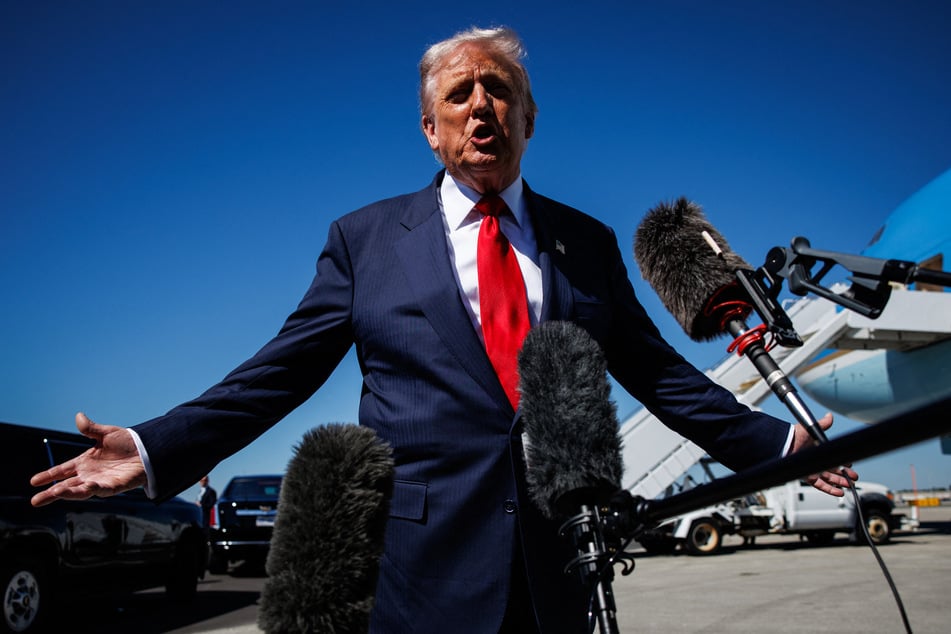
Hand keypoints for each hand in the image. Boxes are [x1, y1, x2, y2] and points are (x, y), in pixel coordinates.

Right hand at [30, 412, 146, 506]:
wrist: (149, 449)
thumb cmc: (128, 442)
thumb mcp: (106, 433)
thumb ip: (91, 428)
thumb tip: (78, 416)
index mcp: (85, 462)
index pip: (62, 471)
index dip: (48, 476)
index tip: (33, 481)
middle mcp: (89, 474)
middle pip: (66, 486)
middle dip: (51, 494)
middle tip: (35, 501)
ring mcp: (100, 481)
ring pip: (80, 490)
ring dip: (67, 493)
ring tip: (54, 494)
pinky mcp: (114, 487)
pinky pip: (99, 490)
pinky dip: (90, 490)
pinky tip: (83, 489)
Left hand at [788, 412, 858, 496]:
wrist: (784, 444)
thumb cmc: (794, 436)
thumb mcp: (812, 429)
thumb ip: (823, 424)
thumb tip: (830, 416)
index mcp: (818, 450)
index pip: (833, 457)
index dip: (842, 462)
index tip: (850, 464)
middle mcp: (815, 460)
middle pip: (833, 470)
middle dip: (844, 474)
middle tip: (854, 477)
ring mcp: (811, 468)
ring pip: (829, 478)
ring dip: (840, 482)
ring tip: (849, 485)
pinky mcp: (807, 476)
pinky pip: (820, 485)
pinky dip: (830, 489)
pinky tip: (838, 492)